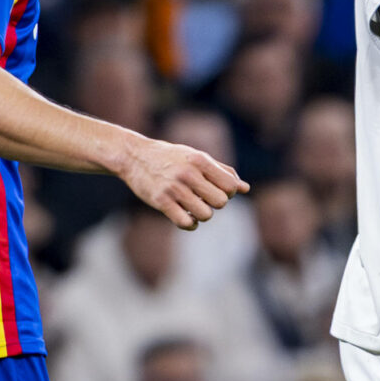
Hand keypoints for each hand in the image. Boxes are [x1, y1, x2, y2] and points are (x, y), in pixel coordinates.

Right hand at [122, 137, 246, 228]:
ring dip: (202, 215)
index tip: (216, 191)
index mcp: (200, 160)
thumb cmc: (170, 157)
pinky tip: (187, 217)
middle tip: (204, 199)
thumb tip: (245, 189)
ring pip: (205, 215)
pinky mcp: (160, 201)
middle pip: (221, 202)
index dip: (228, 193)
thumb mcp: (197, 157)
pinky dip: (190, 224)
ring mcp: (174, 188)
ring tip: (194, 208)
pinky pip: (186, 223)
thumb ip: (222, 171)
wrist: (134, 156)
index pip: (230, 186)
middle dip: (216, 204)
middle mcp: (188, 173)